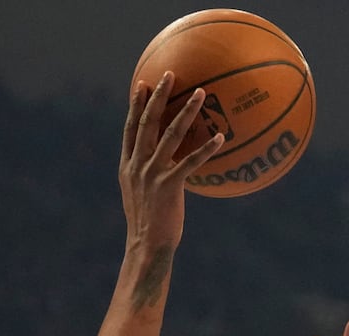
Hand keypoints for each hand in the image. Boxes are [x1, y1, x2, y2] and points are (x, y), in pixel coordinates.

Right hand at [119, 73, 225, 248]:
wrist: (146, 247)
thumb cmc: (148, 224)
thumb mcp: (139, 195)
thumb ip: (146, 175)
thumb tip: (163, 165)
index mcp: (128, 165)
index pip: (130, 128)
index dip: (136, 105)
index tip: (142, 84)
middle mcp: (137, 165)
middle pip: (147, 123)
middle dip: (158, 96)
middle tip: (170, 75)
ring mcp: (152, 174)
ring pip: (170, 135)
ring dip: (186, 111)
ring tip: (200, 93)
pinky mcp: (168, 186)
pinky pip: (190, 162)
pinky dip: (206, 149)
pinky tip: (220, 137)